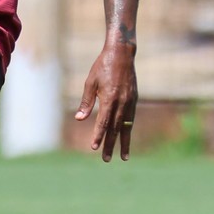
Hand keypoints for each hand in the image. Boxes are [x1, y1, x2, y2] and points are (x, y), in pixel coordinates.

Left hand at [74, 40, 138, 162]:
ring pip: (126, 126)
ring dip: (123, 142)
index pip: (103, 122)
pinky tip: (126, 138)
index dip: (98, 136)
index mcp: (109, 99)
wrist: (122, 54)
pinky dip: (128, 130)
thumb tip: (79, 119)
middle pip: (114, 128)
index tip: (94, 147)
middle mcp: (121, 103)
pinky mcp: (134, 100)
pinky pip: (131, 119)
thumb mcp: (90, 82)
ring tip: (123, 157)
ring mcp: (130, 102)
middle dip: (110, 145)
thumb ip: (86, 102)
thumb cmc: (102, 67)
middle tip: (106, 159)